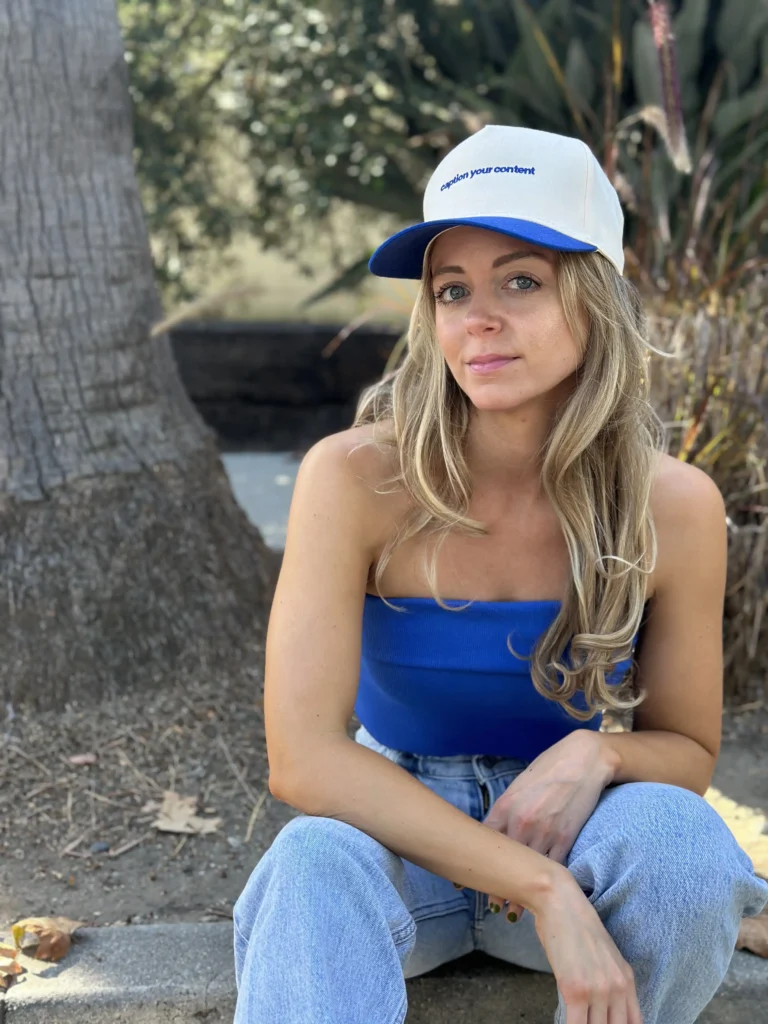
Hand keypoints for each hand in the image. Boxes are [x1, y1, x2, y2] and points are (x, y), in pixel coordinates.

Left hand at [481, 729, 615, 920]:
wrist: (582, 759)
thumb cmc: (549, 768)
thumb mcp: (520, 785)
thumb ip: (507, 808)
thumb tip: (497, 828)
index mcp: (505, 806)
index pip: (483, 841)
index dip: (473, 863)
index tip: (463, 882)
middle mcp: (520, 821)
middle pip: (503, 861)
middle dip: (495, 885)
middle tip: (490, 905)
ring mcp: (543, 831)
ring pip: (526, 870)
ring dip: (519, 891)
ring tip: (511, 911)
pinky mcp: (565, 837)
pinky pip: (552, 867)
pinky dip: (545, 882)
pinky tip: (540, 895)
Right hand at [535, 870, 641, 1023]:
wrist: (560, 902)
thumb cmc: (575, 926)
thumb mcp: (603, 956)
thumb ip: (609, 983)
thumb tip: (603, 1010)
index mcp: (627, 979)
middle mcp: (618, 987)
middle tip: (587, 1021)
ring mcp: (598, 989)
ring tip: (577, 1020)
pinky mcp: (575, 990)